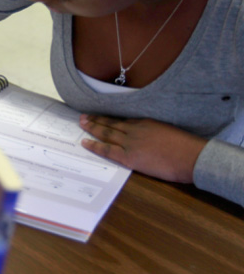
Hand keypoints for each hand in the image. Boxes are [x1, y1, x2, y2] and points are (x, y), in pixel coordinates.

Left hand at [79, 114, 207, 182]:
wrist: (192, 157)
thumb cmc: (186, 147)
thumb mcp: (168, 132)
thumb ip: (154, 132)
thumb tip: (147, 138)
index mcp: (145, 123)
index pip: (122, 120)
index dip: (108, 118)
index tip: (99, 116)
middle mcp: (135, 130)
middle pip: (111, 123)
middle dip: (95, 119)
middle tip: (83, 116)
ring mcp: (131, 143)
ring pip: (106, 133)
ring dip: (92, 128)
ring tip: (81, 124)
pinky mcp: (130, 157)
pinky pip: (108, 150)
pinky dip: (95, 146)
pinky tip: (85, 142)